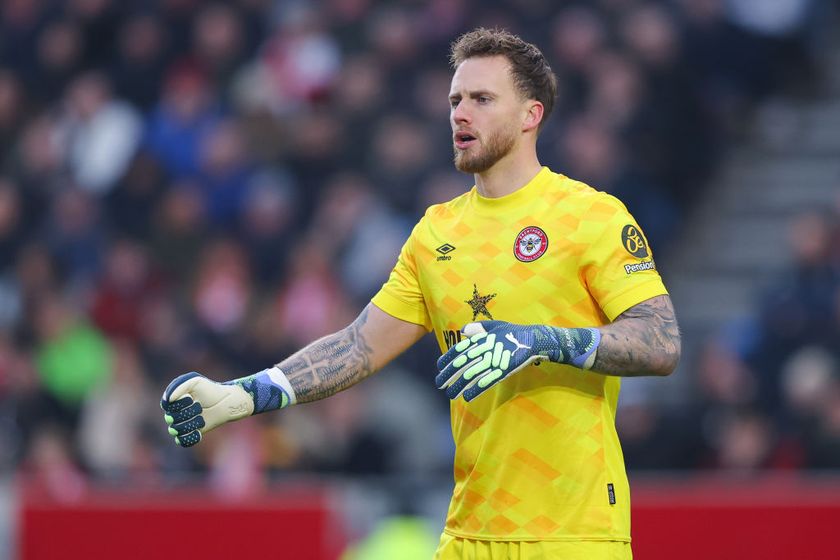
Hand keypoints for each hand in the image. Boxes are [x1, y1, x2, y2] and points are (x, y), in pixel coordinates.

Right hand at [160, 372, 253, 446]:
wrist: (225, 402)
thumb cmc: (210, 390)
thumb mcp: (195, 382)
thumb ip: (179, 386)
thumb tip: (168, 400)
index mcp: (173, 400)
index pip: (166, 406)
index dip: (179, 404)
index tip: (191, 398)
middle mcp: (174, 413)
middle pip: (171, 419)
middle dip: (188, 412)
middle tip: (200, 407)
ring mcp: (181, 424)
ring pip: (176, 430)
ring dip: (191, 423)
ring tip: (202, 418)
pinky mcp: (190, 434)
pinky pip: (182, 441)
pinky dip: (190, 437)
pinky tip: (199, 431)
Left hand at [435, 321, 599, 401]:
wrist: (534, 339)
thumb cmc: (513, 333)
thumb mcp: (496, 326)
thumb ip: (479, 328)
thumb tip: (463, 331)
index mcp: (482, 338)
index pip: (460, 349)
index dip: (447, 358)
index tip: (438, 367)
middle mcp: (486, 348)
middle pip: (462, 363)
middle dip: (449, 374)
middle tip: (438, 383)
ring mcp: (494, 359)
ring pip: (472, 374)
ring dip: (459, 385)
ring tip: (449, 395)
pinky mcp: (504, 370)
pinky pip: (487, 381)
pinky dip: (476, 389)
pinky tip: (467, 397)